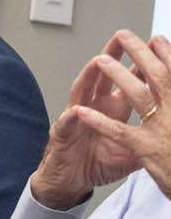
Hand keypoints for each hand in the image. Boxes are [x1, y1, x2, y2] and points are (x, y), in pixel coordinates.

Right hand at [44, 31, 170, 206]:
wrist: (71, 180)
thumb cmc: (97, 163)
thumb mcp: (133, 151)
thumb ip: (150, 137)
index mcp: (114, 109)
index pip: (131, 81)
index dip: (143, 65)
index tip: (156, 48)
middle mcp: (95, 106)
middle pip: (105, 75)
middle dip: (114, 54)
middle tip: (124, 38)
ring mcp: (77, 116)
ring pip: (82, 90)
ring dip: (90, 75)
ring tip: (99, 62)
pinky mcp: (62, 133)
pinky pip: (67, 123)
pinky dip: (72, 117)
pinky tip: (76, 110)